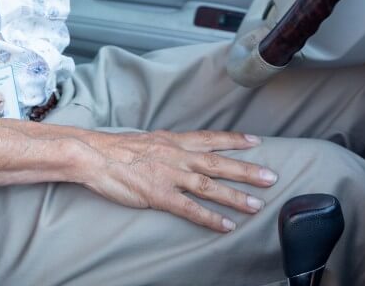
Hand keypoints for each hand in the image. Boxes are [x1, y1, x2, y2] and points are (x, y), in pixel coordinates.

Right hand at [79, 129, 276, 231]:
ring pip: (209, 186)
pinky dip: (210, 217)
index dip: (233, 140)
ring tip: (257, 205)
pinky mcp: (159, 195)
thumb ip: (165, 147)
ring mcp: (169, 176)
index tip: (256, 142)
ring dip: (235, 196)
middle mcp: (176, 156)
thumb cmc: (114, 149)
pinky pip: (190, 208)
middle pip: (217, 163)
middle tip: (271, 176)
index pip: (209, 138)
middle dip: (246, 170)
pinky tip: (226, 226)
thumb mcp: (145, 140)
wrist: (93, 155)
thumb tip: (176, 149)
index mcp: (172, 141)